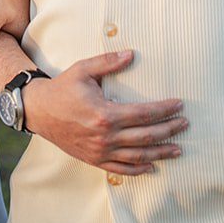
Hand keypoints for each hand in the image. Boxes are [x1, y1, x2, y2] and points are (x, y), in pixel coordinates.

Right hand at [23, 51, 186, 174]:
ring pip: (137, 156)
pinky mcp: (93, 159)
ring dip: (160, 153)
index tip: (179, 105)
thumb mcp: (83, 70)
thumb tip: (131, 54)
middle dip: (168, 130)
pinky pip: (120, 168)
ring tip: (177, 150)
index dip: (165, 110)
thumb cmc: (62, 89)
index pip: (144, 114)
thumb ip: (108, 62)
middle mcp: (105, 136)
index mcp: (105, 114)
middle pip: (146, 136)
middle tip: (184, 125)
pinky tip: (151, 166)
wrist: (39, 111)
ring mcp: (99, 151)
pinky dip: (137, 169)